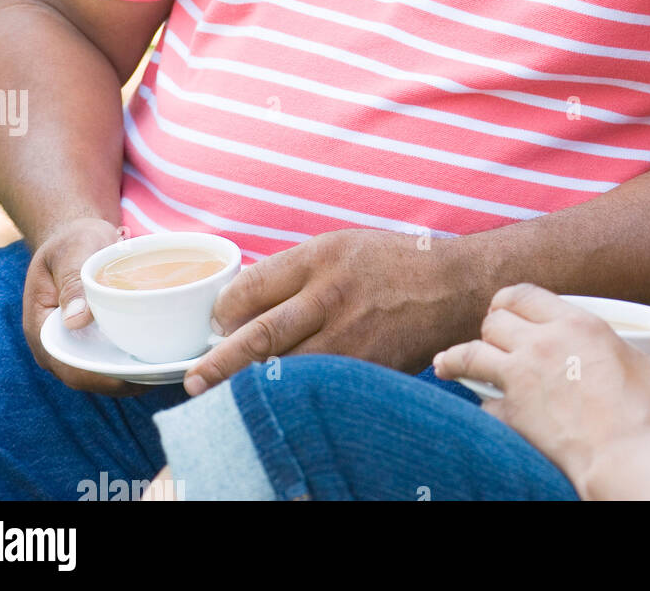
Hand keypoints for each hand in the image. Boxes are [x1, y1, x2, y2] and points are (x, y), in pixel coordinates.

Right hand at [24, 216, 149, 394]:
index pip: (67, 366)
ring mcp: (74, 343)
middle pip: (88, 376)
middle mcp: (57, 344)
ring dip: (131, 375)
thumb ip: (72, 282)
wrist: (76, 235)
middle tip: (161, 377)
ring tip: (168, 371)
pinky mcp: (92, 337)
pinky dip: (133, 359)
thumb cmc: (72, 239)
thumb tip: (74, 321)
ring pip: (102, 371)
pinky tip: (162, 356)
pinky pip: (111, 356)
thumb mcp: (72, 251)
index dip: (99, 378)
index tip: (133, 377)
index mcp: (42, 328)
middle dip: (122, 382)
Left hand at [183, 228, 476, 394]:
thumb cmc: (394, 263)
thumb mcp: (342, 246)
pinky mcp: (368, 368)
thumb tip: (242, 305)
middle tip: (194, 380)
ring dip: (249, 387)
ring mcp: (351, 336)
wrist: (455, 286)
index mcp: (322, 256)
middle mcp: (332, 294)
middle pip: (260, 336)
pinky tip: (278, 402)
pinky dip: (295, 396)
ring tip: (222, 400)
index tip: (216, 324)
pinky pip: (321, 387)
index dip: (225, 310)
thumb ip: (295, 272)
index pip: (253, 286)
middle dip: (219, 363)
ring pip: (285, 370)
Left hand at [432, 284, 649, 498]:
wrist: (631, 460)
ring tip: (448, 363)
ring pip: (472, 354)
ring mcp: (521, 379)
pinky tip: (481, 410)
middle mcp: (542, 343)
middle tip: (492, 336)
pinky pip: (481, 404)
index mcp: (578, 323)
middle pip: (494, 319)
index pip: (524, 294)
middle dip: (491, 325)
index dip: (511, 299)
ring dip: (461, 357)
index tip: (508, 307)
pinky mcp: (511, 416)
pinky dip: (480, 406)